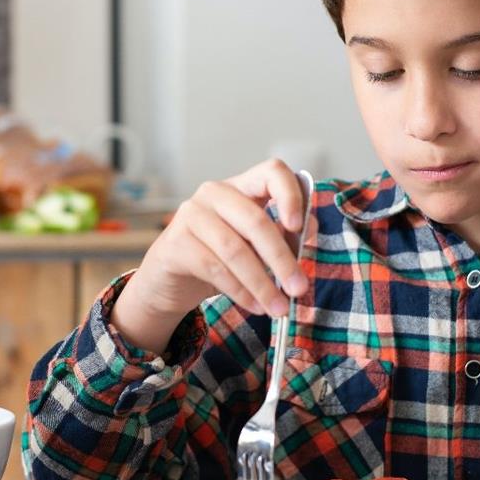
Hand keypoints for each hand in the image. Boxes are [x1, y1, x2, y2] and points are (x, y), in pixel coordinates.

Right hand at [111, 159, 309, 354]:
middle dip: (282, 259)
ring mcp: (191, 215)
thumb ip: (280, 236)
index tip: (299, 226)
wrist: (170, 281)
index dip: (289, 195)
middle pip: (255, 220)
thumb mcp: (253, 246)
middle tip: (299, 289)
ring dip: (262, 284)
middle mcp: (214, 193)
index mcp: (240, 187)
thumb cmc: (218, 258)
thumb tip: (309, 229)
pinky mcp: (175, 242)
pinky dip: (240, 292)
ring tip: (279, 308)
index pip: (271, 172)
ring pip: (235, 250)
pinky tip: (255, 306)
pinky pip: (215, 269)